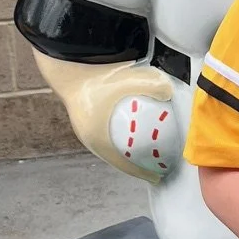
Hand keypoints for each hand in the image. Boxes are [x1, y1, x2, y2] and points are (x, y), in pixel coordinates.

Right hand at [32, 52, 180, 179]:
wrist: (69, 60)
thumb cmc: (98, 76)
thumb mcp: (132, 79)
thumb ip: (155, 85)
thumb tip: (170, 92)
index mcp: (98, 138)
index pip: (123, 164)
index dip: (141, 172)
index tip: (156, 178)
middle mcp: (89, 136)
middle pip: (116, 156)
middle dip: (135, 161)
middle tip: (154, 162)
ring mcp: (84, 126)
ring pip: (108, 144)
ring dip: (125, 148)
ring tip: (144, 147)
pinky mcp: (84, 114)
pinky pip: (104, 130)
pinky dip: (117, 133)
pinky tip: (128, 123)